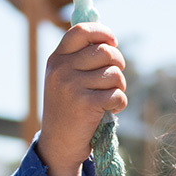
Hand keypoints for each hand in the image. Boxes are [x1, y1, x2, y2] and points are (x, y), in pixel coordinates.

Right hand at [38, 23, 127, 175]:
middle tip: (115, 79)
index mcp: (56, 59)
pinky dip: (119, 103)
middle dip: (118, 64)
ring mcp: (72, 86)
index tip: (113, 41)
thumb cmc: (68, 109)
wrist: (59, 144)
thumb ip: (80, 58)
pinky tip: (110, 110)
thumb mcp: (64, 78)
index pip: (81, 31)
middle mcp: (61, 70)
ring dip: (119, 87)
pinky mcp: (86, 104)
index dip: (102, 33)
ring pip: (114, 74)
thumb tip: (108, 38)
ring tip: (109, 97)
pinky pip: (117, 95)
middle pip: (105, 52)